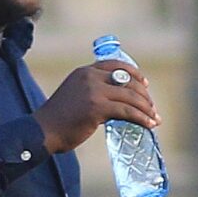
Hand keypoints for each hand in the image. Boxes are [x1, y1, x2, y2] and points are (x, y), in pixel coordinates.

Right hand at [33, 60, 161, 153]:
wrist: (42, 131)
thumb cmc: (58, 119)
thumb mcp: (74, 95)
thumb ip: (92, 92)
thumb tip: (115, 103)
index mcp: (84, 72)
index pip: (115, 65)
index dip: (134, 73)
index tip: (145, 84)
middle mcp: (90, 77)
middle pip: (128, 80)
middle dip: (144, 95)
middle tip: (152, 108)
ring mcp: (94, 91)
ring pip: (130, 96)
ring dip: (146, 108)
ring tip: (155, 118)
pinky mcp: (97, 107)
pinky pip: (127, 111)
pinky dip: (141, 118)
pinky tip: (149, 125)